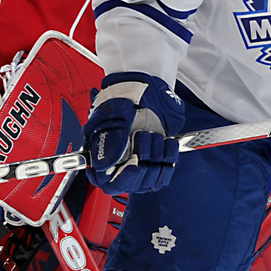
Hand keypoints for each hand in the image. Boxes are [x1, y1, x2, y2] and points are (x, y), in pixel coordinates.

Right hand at [84, 73, 184, 194]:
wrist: (148, 87)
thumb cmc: (126, 95)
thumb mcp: (114, 112)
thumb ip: (109, 138)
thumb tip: (104, 164)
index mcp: (101, 152)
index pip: (107, 181)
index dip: (122, 178)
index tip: (135, 165)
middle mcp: (119, 162)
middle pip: (131, 184)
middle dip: (143, 160)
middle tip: (143, 136)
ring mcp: (138, 162)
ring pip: (149, 180)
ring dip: (156, 156)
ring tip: (154, 135)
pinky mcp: (155, 161)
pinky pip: (164, 172)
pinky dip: (170, 157)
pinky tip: (167, 142)